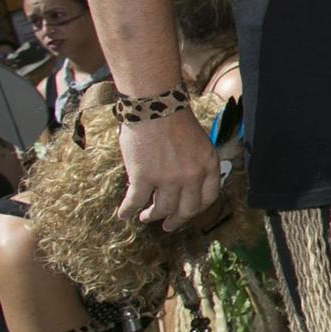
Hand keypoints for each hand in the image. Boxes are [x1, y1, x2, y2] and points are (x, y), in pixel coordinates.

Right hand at [117, 109, 218, 231]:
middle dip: (176, 221)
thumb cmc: (173, 120)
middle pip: (186, 210)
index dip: (196, 209)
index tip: (187, 213)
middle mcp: (192, 176)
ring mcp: (169, 179)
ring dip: (151, 216)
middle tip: (168, 225)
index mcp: (208, 165)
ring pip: (161, 210)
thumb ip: (195, 164)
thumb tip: (185, 186)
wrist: (155, 105)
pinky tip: (122, 214)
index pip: (208, 198)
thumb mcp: (198, 143)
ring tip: (145, 217)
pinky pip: (135, 202)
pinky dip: (127, 211)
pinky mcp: (144, 177)